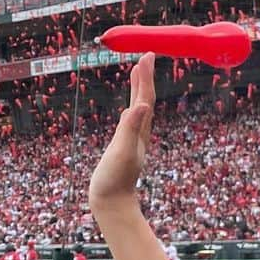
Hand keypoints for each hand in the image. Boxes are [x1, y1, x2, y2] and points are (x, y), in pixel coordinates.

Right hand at [88, 53, 154, 218]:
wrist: (112, 204)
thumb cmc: (114, 180)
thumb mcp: (122, 152)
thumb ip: (130, 128)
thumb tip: (140, 105)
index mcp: (140, 131)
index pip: (145, 98)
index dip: (146, 77)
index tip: (147, 55)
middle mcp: (139, 133)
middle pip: (145, 100)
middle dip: (145, 78)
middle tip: (146, 56)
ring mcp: (132, 140)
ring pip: (139, 109)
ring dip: (139, 89)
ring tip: (138, 72)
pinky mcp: (124, 147)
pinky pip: (130, 121)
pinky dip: (131, 107)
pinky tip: (129, 107)